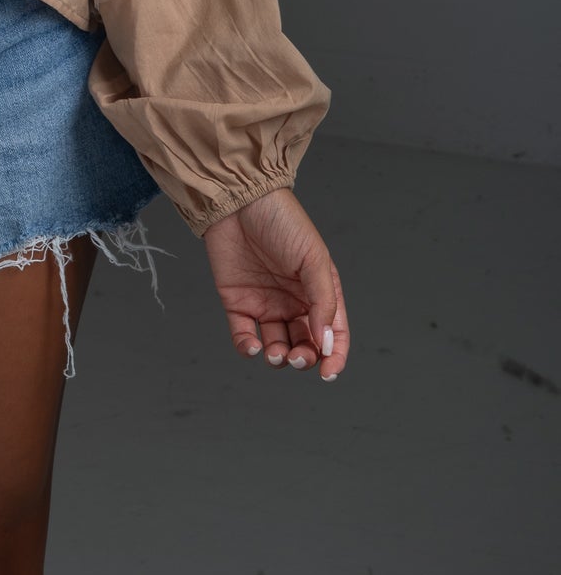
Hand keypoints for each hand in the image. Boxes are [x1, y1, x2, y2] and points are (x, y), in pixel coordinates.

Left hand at [200, 185, 347, 381]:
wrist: (239, 201)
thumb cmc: (283, 222)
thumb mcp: (312, 258)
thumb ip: (321, 300)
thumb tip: (326, 340)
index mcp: (319, 292)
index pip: (334, 333)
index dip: (336, 356)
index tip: (329, 373)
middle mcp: (294, 302)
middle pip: (305, 345)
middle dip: (304, 359)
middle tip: (297, 357)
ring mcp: (265, 304)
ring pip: (277, 345)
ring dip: (278, 357)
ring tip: (276, 353)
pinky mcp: (237, 303)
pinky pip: (244, 335)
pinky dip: (248, 348)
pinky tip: (253, 347)